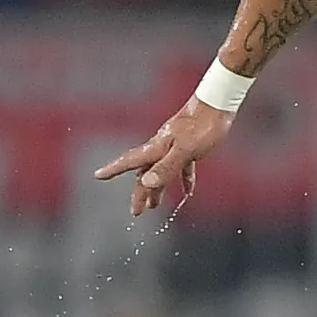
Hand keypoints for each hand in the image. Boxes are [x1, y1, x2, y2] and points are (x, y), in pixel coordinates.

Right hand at [95, 93, 235, 215]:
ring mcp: (175, 146)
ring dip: (157, 188)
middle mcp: (161, 147)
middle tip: (136, 212)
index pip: (131, 161)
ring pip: (160, 171)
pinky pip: (182, 167)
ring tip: (154, 205)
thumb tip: (146, 183)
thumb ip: (166, 167)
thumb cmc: (202, 126)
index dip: (113, 169)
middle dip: (139, 192)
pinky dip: (183, 179)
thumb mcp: (185, 150)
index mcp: (157, 147)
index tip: (98, 175)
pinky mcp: (190, 146)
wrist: (218, 104)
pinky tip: (188, 191)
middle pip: (145, 172)